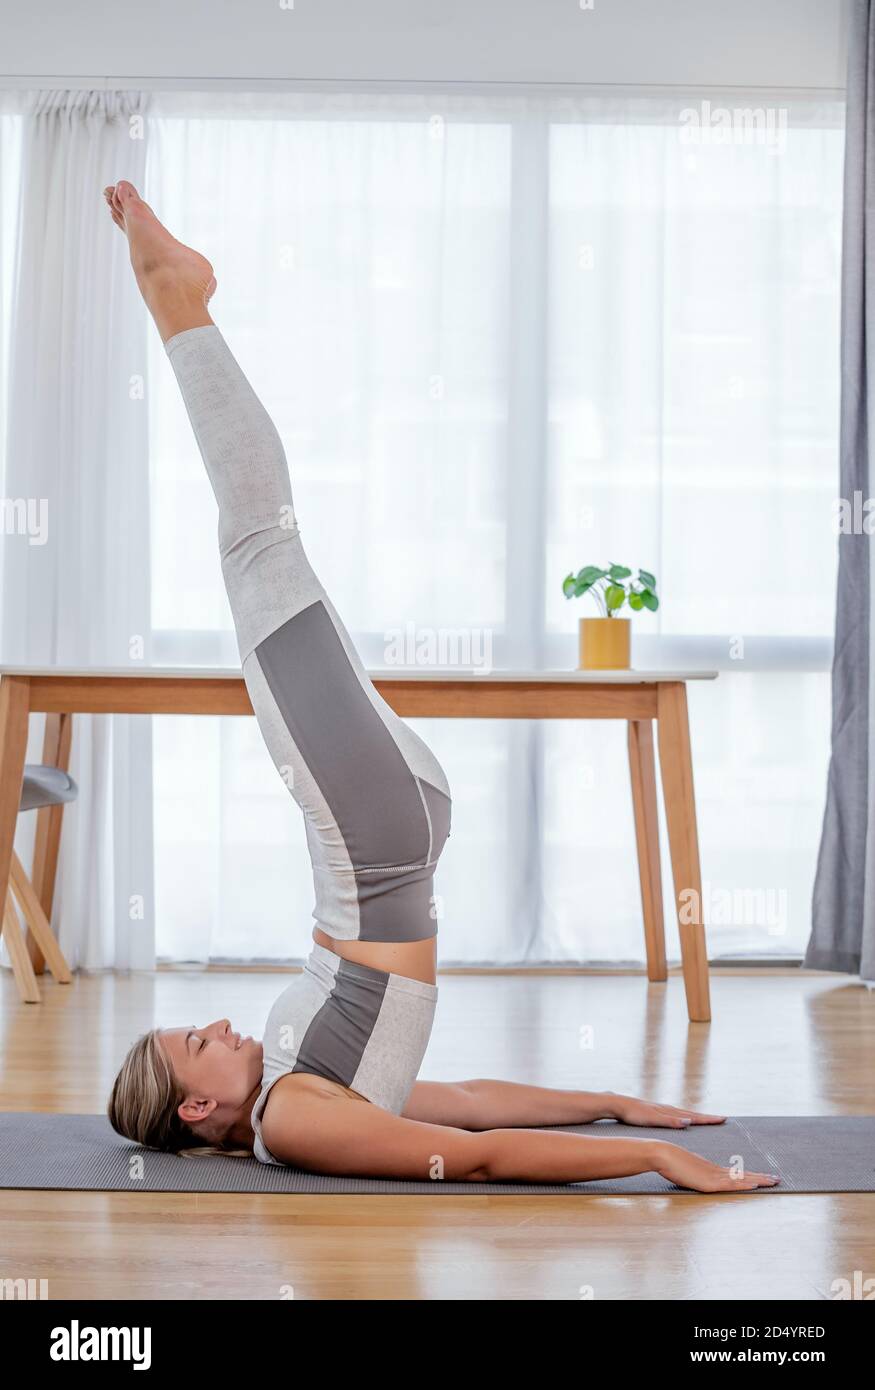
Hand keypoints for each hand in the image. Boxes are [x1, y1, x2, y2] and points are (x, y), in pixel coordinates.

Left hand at [608, 1093, 725, 1127]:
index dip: (708, 1119)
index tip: (723, 1119)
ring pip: (685, 1113)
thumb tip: (688, 1121)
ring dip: (697, 1116)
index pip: (694, 1116)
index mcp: (670, 1112)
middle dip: (707, 1117)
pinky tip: (683, 1119)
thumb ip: (670, 1121)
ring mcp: (663, 1110)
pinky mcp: (657, 1112)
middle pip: (692, 1113)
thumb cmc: (634, 1113)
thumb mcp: (652, 1119)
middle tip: (722, 1118)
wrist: (619, 1104)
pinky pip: (676, 1114)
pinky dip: (685, 1116)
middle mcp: (669, 1109)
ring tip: (707, 1119)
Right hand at [651, 1140, 779, 1192]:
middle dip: (761, 1177)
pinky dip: (745, 1185)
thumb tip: (694, 1176)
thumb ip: (692, 1173)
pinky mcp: (710, 1182)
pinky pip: (732, 1184)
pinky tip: (756, 1185)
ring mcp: (714, 1176)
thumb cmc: (670, 1162)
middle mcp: (716, 1171)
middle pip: (743, 1175)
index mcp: (711, 1169)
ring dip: (759, 1180)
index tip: (762, 1177)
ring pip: (742, 1179)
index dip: (749, 1175)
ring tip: (774, 1181)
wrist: (663, 1154)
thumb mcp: (684, 1170)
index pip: (735, 1174)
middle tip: (777, 1178)